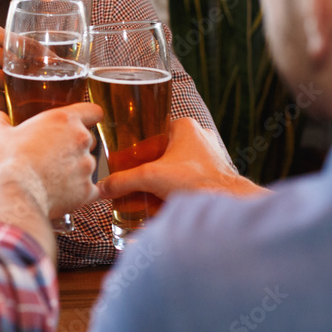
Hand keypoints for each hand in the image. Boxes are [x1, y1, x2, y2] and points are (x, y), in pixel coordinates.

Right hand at [0, 104, 101, 219]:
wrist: (14, 195)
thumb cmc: (6, 161)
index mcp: (64, 120)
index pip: (93, 111)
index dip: (88, 116)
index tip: (80, 123)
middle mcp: (80, 140)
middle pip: (89, 140)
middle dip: (74, 146)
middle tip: (53, 154)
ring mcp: (86, 166)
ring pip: (87, 165)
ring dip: (74, 170)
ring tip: (51, 177)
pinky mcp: (86, 191)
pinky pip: (89, 190)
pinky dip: (78, 192)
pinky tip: (61, 194)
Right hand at [98, 118, 268, 200]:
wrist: (228, 204)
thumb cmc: (196, 182)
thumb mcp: (150, 177)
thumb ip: (123, 181)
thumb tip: (102, 188)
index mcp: (185, 127)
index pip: (152, 130)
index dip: (135, 145)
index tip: (123, 158)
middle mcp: (199, 139)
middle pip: (161, 151)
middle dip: (145, 167)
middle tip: (129, 179)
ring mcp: (208, 158)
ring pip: (173, 167)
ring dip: (157, 181)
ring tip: (140, 194)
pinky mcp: (213, 177)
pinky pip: (185, 181)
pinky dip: (170, 190)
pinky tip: (157, 203)